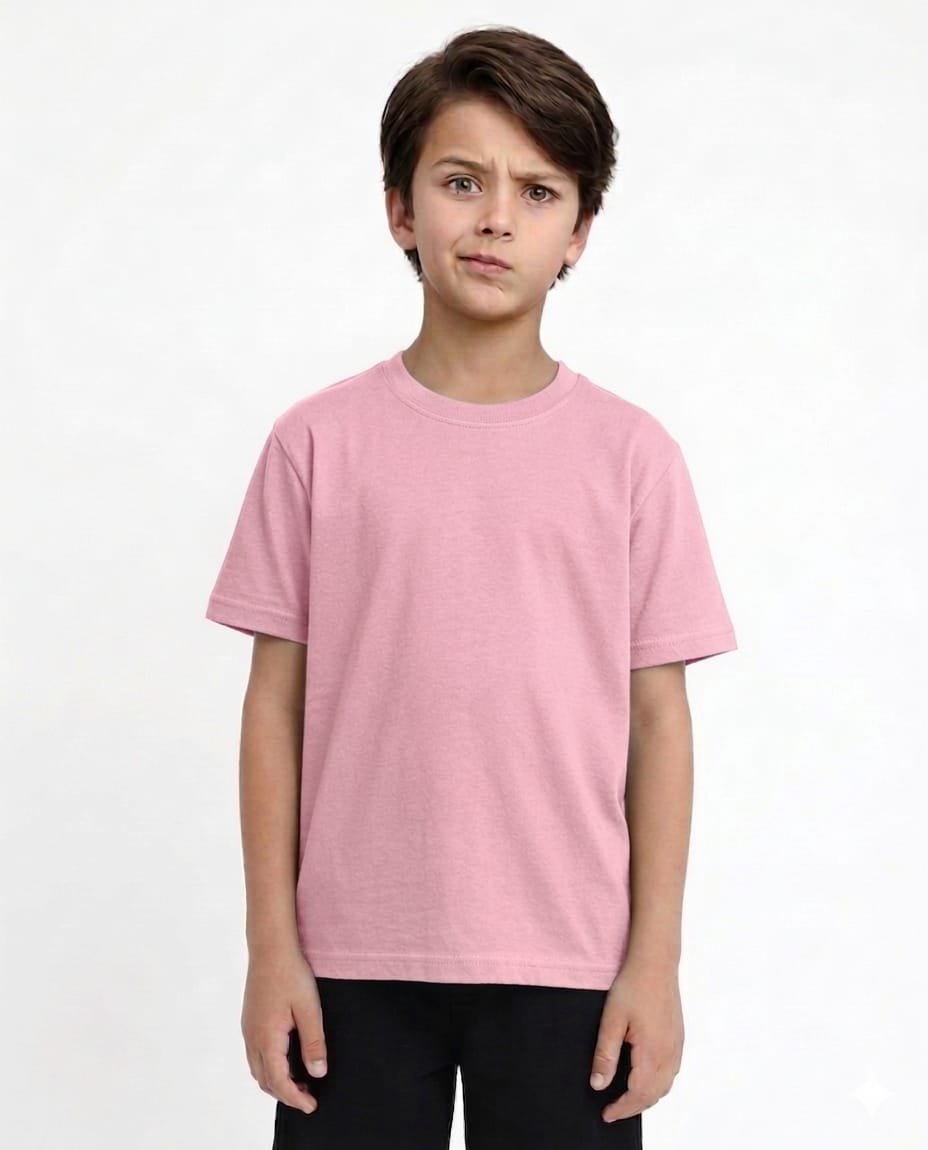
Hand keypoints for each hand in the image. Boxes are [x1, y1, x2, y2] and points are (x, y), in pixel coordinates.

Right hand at [241, 944, 327, 1114]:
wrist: (270, 948)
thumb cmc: (290, 974)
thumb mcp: (309, 1009)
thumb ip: (314, 1043)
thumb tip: (318, 1072)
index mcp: (267, 1038)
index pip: (279, 1082)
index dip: (295, 1098)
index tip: (311, 1106)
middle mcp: (253, 1038)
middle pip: (265, 1081)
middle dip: (285, 1094)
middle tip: (308, 1097)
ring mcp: (248, 1029)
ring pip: (258, 1069)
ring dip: (276, 1082)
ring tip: (299, 1081)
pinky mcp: (250, 1021)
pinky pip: (256, 1055)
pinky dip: (269, 1067)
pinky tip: (285, 1059)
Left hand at [589, 958, 683, 1122]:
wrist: (655, 963)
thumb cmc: (633, 986)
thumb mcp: (611, 1020)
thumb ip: (605, 1055)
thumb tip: (598, 1084)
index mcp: (652, 1052)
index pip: (638, 1094)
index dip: (622, 1109)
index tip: (607, 1115)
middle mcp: (669, 1053)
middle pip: (654, 1095)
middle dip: (634, 1108)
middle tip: (614, 1111)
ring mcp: (677, 1046)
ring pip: (666, 1085)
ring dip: (647, 1098)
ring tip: (627, 1099)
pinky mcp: (678, 1038)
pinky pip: (671, 1072)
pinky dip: (658, 1084)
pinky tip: (646, 1079)